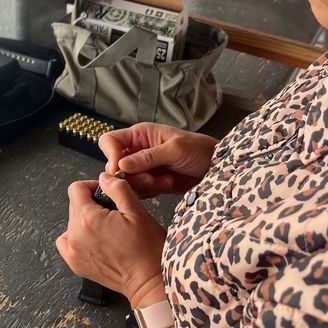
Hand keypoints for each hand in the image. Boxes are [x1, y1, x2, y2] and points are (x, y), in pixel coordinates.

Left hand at [56, 172, 166, 307]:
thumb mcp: (136, 211)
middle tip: (112, 212)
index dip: (92, 186)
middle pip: (74, 206)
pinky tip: (93, 239)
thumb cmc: (147, 249)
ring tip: (105, 227)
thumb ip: (117, 189)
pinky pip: (67, 242)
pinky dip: (76, 237)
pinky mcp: (76, 264)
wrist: (149, 281)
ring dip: (84, 220)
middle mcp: (75, 235)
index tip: (105, 192)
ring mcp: (73, 252)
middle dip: (91, 204)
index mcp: (88, 219)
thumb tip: (104, 178)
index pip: (76, 189)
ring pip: (71, 223)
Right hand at [98, 122, 217, 197]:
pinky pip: (139, 191)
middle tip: (150, 178)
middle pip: (115, 165)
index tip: (120, 169)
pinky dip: (150, 192)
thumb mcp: (174, 150)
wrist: (217, 169)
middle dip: (131, 176)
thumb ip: (147, 157)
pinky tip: (166, 185)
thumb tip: (121, 165)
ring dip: (143, 185)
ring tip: (164, 181)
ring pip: (126, 181)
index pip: (110, 141)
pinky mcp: (151, 183)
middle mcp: (138, 150)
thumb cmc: (199, 150)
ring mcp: (144, 168)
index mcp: (141, 135)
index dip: (111, 155)